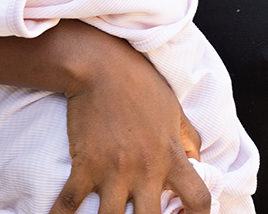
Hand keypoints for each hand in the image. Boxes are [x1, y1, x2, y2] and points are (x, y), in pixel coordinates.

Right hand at [49, 38, 210, 213]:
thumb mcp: (174, 110)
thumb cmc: (141, 84)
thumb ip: (189, 139)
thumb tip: (198, 161)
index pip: (198, 198)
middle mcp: (146, 169)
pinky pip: (69, 204)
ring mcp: (114, 170)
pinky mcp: (84, 165)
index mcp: (171, 156)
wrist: (102, 66)